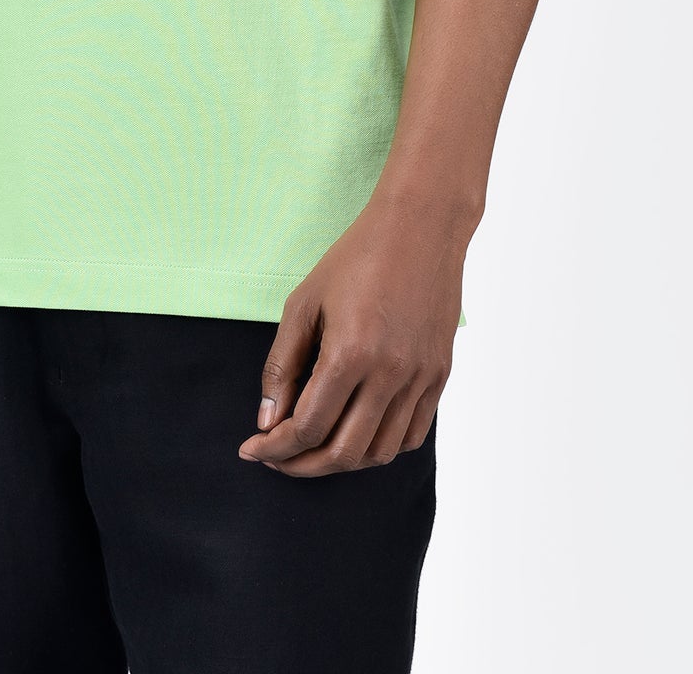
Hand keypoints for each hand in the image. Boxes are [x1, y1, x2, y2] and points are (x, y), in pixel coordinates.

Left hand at [236, 196, 464, 476]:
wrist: (421, 226)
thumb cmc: (357, 257)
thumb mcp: (305, 303)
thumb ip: (282, 365)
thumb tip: (268, 420)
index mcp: (350, 353)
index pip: (308, 427)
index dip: (275, 447)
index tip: (253, 449)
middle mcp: (390, 374)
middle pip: (343, 453)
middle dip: (302, 466)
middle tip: (277, 458)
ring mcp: (420, 378)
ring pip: (379, 453)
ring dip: (340, 462)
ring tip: (313, 450)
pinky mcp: (439, 375)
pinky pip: (411, 436)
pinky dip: (380, 449)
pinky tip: (356, 435)